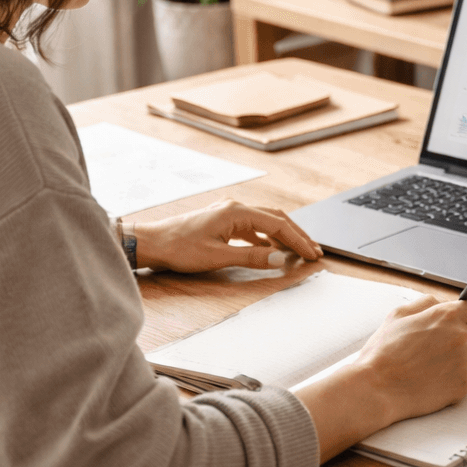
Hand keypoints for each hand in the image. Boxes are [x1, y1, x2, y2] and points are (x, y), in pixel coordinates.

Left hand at [134, 200, 322, 271]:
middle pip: (276, 218)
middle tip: (314, 251)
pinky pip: (253, 227)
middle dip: (297, 235)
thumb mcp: (217, 257)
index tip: (313, 254)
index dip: (298, 240)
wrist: (152, 242)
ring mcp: (229, 213)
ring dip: (283, 235)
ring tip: (298, 251)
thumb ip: (251, 257)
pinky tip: (271, 249)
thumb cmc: (180, 248)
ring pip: (265, 221)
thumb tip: (278, 258)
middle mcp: (236, 207)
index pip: (278, 224)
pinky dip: (267, 237)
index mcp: (237, 212)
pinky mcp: (222, 221)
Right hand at [352, 296, 466, 422]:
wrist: (377, 388)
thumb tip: (441, 303)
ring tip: (447, 364)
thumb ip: (426, 304)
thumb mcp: (399, 315)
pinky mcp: (463, 385)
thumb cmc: (384, 352)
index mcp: (447, 316)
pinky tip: (438, 379)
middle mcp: (461, 337)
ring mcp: (465, 363)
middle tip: (463, 344)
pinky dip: (459, 378)